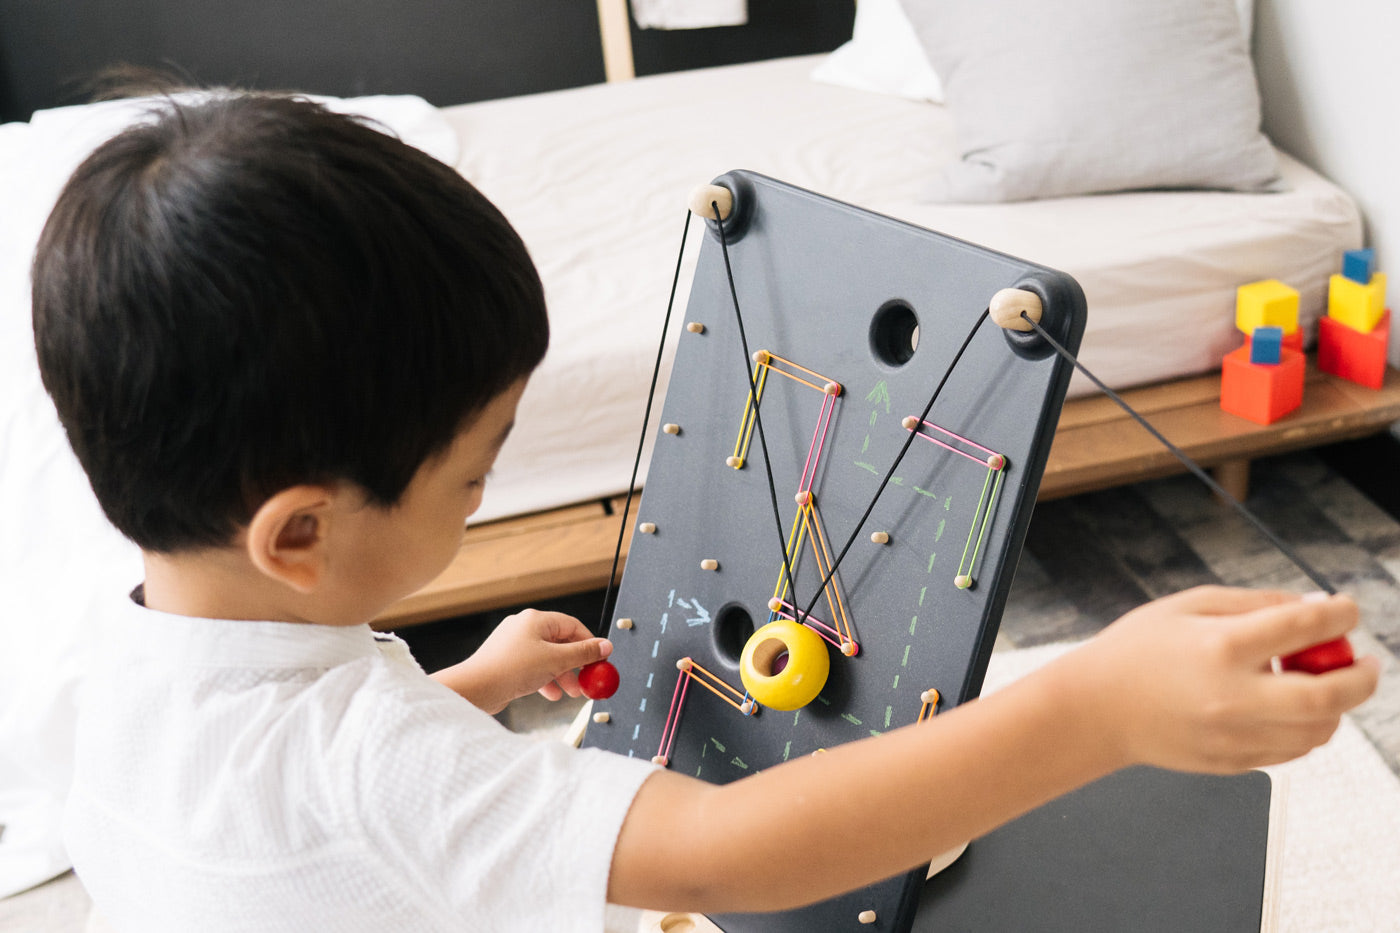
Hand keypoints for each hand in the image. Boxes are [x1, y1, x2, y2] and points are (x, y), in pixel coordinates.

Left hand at [431, 609, 612, 713]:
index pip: (572, 626)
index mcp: (536, 620)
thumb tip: (605, 646)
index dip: (589, 644)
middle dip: (577, 665)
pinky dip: (546, 680)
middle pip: (561, 643)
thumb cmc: (511, 669)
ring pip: (548, 658)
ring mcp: (514, 646)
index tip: (601, 660)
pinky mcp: (507, 663)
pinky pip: (533, 668)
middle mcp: (524, 628)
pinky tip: (553, 695)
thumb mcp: (556, 660)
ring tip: (573, 693)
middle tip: (589, 681)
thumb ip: (583, 653)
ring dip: (563, 675)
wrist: (476, 689)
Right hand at [1063, 586, 1378, 773]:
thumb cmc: (1136, 651)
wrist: (1095, 709)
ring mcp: (1233, 735)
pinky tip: (1292, 708)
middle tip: (1365, 662)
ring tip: (1322, 684)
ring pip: (1317, 731)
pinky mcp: (1232, 762)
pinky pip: (1292, 751)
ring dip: (1336, 706)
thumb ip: (1251, 603)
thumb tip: (1309, 608)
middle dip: (1361, 676)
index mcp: (1219, 648)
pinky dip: (1307, 729)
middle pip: (1327, 695)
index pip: (1302, 628)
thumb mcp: (1186, 606)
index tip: (1347, 609)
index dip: (1339, 615)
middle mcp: (1231, 696)